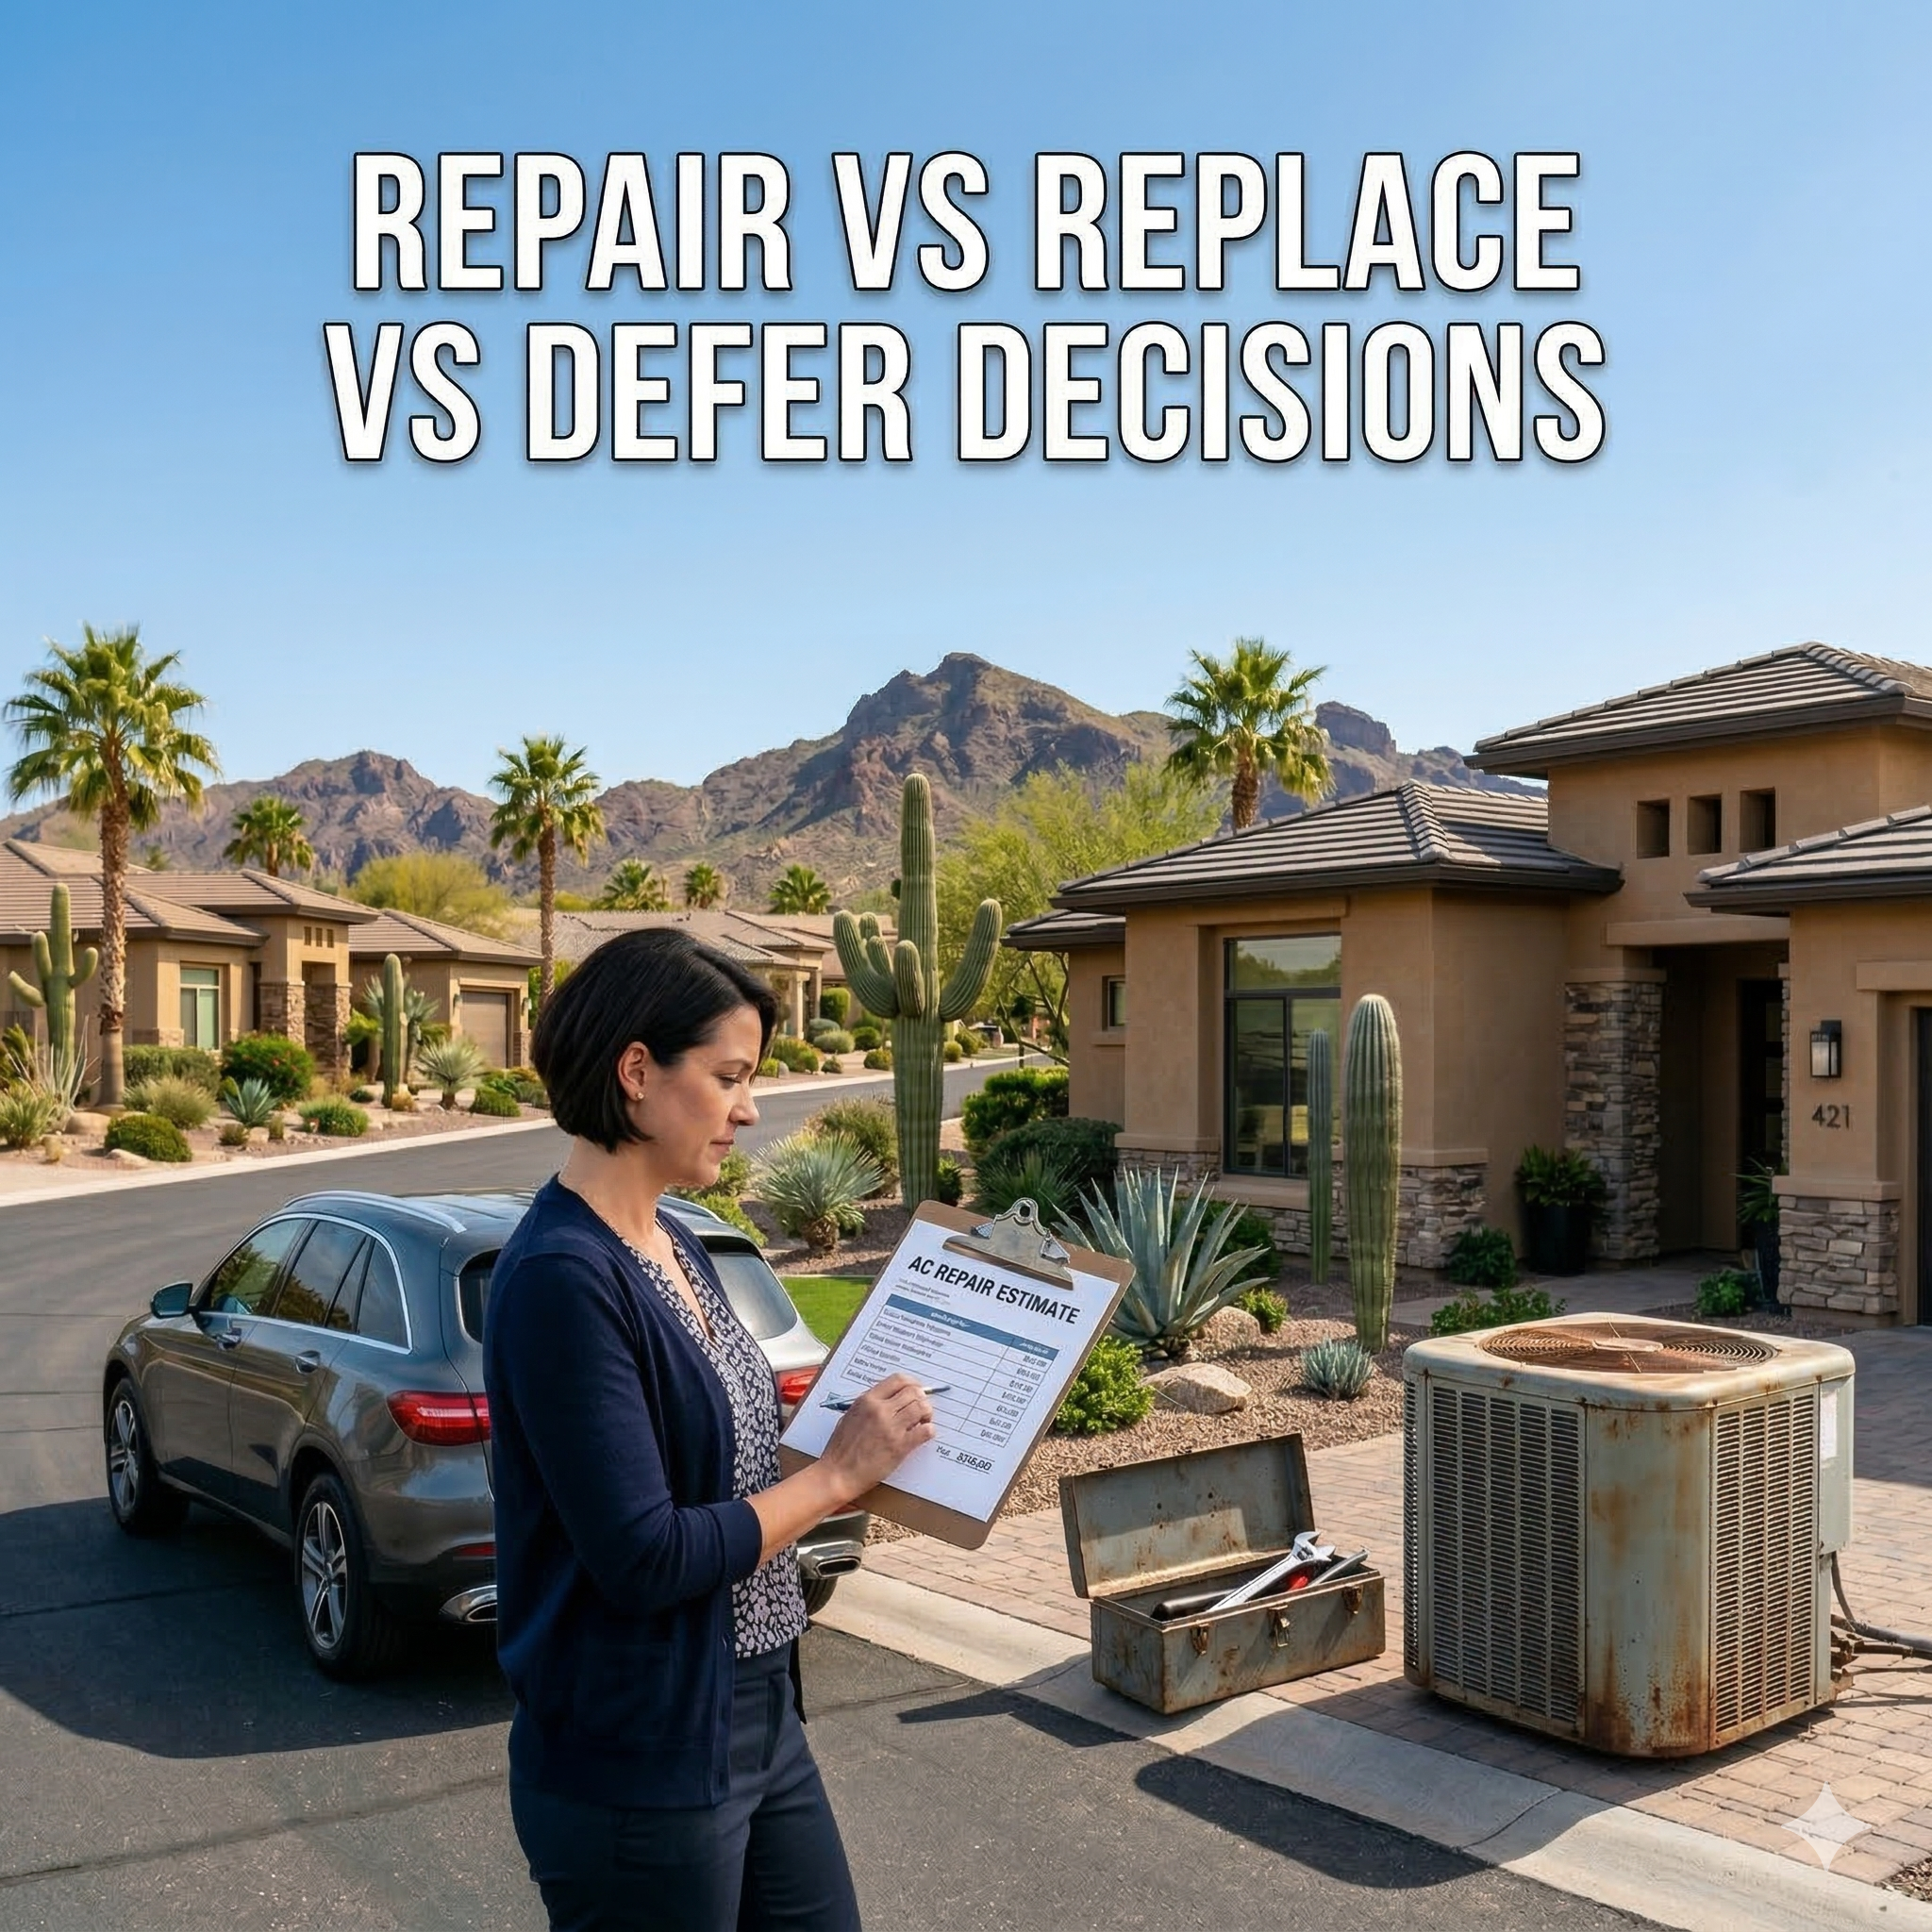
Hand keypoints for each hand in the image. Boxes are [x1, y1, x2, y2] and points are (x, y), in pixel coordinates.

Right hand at [818, 1373, 934, 1503]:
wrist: (838, 1474)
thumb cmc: (840, 1449)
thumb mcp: (850, 1416)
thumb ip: (869, 1405)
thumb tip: (889, 1399)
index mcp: (867, 1400)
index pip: (898, 1380)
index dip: (912, 1384)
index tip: (916, 1390)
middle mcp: (880, 1410)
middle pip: (914, 1392)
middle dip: (922, 1399)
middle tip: (921, 1409)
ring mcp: (891, 1428)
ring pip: (922, 1408)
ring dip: (927, 1413)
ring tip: (922, 1421)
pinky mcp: (899, 1446)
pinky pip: (925, 1431)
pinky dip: (929, 1430)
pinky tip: (923, 1434)